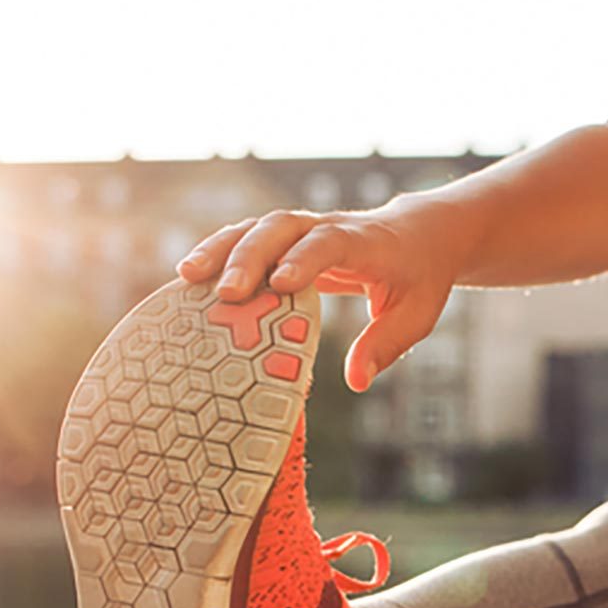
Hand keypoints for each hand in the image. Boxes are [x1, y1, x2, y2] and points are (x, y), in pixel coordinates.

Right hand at [175, 206, 453, 393]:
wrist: (421, 233)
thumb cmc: (419, 278)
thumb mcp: (416, 315)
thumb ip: (386, 345)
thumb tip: (356, 381)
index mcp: (363, 242)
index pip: (329, 243)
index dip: (305, 260)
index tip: (281, 285)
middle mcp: (327, 226)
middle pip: (281, 227)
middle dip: (250, 256)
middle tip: (225, 293)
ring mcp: (303, 228)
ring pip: (257, 226)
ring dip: (221, 248)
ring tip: (187, 276)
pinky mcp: (287, 238)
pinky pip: (248, 237)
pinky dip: (219, 252)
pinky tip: (190, 278)